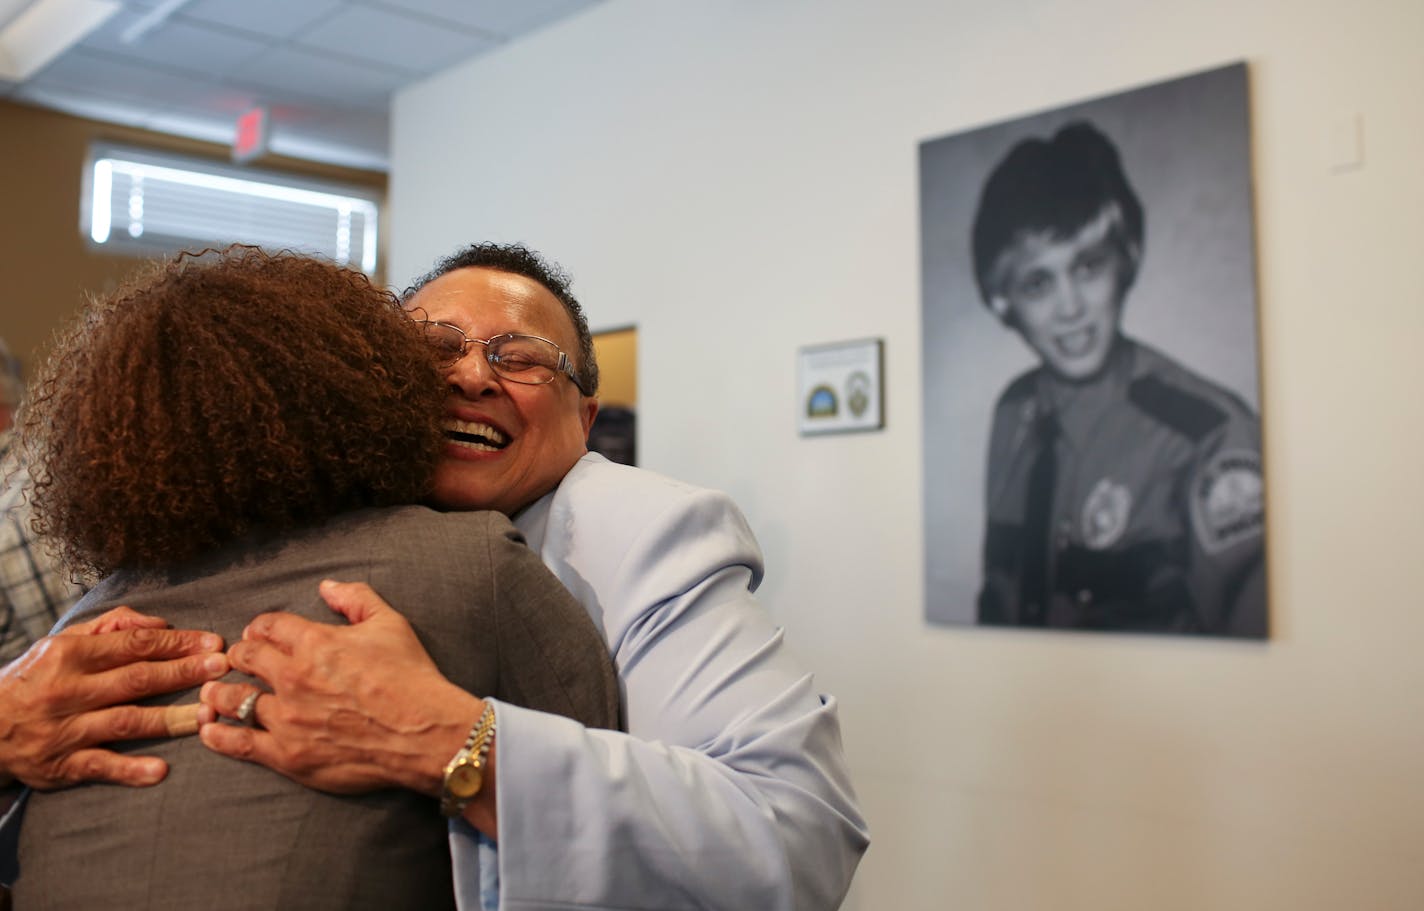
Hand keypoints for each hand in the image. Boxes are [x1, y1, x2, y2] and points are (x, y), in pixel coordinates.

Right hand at [0, 606, 227, 788]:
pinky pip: (100, 767)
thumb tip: (160, 623)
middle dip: (184, 672)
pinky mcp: (60, 766)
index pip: (134, 645)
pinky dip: (130, 770)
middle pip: (137, 680)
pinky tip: (160, 771)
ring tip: (209, 714)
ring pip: (126, 722)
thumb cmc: (35, 678)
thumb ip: (111, 627)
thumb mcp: (62, 642)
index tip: (214, 642)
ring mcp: (64, 730)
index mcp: (68, 655)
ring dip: (170, 719)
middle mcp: (67, 691)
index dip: (177, 643)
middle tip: (222, 669)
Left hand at [199, 580, 481, 797]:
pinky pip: (238, 743)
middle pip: (245, 659)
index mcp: (315, 642)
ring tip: (214, 693)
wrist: (425, 733)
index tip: (259, 634)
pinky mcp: (287, 754)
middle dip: (239, 656)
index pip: (269, 626)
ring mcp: (286, 718)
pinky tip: (210, 729)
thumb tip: (327, 586)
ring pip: (233, 700)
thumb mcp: (391, 623)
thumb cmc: (411, 677)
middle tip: (240, 662)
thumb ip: (356, 598)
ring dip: (220, 693)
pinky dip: (218, 735)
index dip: (261, 627)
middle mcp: (293, 677)